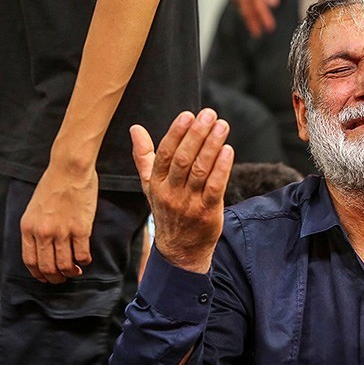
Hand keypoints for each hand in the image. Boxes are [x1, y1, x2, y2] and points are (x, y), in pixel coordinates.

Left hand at [20, 162, 97, 283]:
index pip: (30, 261)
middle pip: (48, 267)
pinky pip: (82, 255)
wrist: (69, 170)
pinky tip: (86, 259)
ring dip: (71, 272)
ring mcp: (62, 231)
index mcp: (28, 228)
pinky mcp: (81, 229)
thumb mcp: (34, 209)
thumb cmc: (53, 185)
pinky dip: (84, 261)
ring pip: (65, 265)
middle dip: (56, 278)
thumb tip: (44, 248)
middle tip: (63, 278)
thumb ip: (37, 229)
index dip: (39, 274)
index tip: (46, 277)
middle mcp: (43, 233)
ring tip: (76, 271)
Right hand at [131, 108, 233, 273]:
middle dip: (197, 134)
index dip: (176, 133)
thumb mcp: (150, 185)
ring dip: (212, 146)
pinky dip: (221, 168)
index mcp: (156, 183)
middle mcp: (170, 192)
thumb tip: (135, 129)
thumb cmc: (167, 211)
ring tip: (222, 126)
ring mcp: (189, 203)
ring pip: (200, 171)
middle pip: (183, 159)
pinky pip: (214, 187)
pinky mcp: (208, 212)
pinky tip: (228, 151)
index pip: (164, 154)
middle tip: (209, 114)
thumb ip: (144, 156)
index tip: (188, 115)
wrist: (180, 250)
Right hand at [231, 0, 279, 36]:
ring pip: (240, 4)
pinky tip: (245, 11)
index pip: (258, 5)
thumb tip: (272, 3)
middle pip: (246, 8)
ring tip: (252, 26)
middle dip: (252, 22)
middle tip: (257, 34)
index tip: (269, 28)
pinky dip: (242, 6)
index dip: (264, 18)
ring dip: (246, 16)